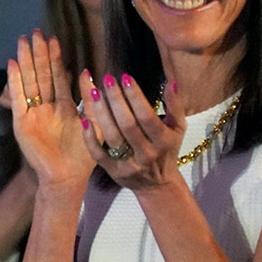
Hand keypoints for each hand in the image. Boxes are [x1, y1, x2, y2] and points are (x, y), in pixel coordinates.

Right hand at [5, 30, 95, 198]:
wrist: (66, 177)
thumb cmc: (83, 156)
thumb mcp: (94, 125)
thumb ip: (90, 101)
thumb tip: (88, 72)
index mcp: (64, 106)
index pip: (58, 76)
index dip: (55, 58)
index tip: (53, 39)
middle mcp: (46, 106)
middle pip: (42, 75)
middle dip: (38, 54)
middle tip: (35, 33)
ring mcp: (33, 113)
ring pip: (29, 82)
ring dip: (26, 62)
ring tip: (22, 42)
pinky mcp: (22, 123)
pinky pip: (18, 99)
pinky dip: (15, 82)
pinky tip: (13, 65)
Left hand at [78, 73, 186, 189]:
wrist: (157, 184)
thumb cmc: (167, 148)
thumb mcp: (177, 128)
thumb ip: (175, 105)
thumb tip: (170, 82)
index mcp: (163, 141)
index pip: (147, 116)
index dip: (136, 97)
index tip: (125, 77)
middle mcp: (147, 153)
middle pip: (128, 125)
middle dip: (116, 100)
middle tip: (107, 80)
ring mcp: (129, 164)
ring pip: (112, 136)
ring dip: (101, 113)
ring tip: (93, 92)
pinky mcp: (113, 171)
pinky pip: (98, 154)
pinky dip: (90, 138)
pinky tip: (84, 119)